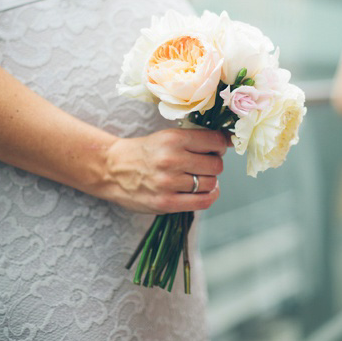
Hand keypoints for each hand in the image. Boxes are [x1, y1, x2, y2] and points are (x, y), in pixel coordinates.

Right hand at [102, 128, 229, 213]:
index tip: (215, 149)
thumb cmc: (145, 152)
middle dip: (214, 164)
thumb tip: (230, 139)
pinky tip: (205, 191)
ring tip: (197, 177)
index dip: (220, 146)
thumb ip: (197, 138)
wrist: (111, 169)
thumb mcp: (168, 137)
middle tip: (203, 164)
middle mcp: (172, 160)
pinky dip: (209, 196)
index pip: (216, 142)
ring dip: (209, 181)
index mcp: (174, 139)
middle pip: (216, 165)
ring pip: (211, 183)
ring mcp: (168, 183)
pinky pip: (203, 202)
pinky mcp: (165, 203)